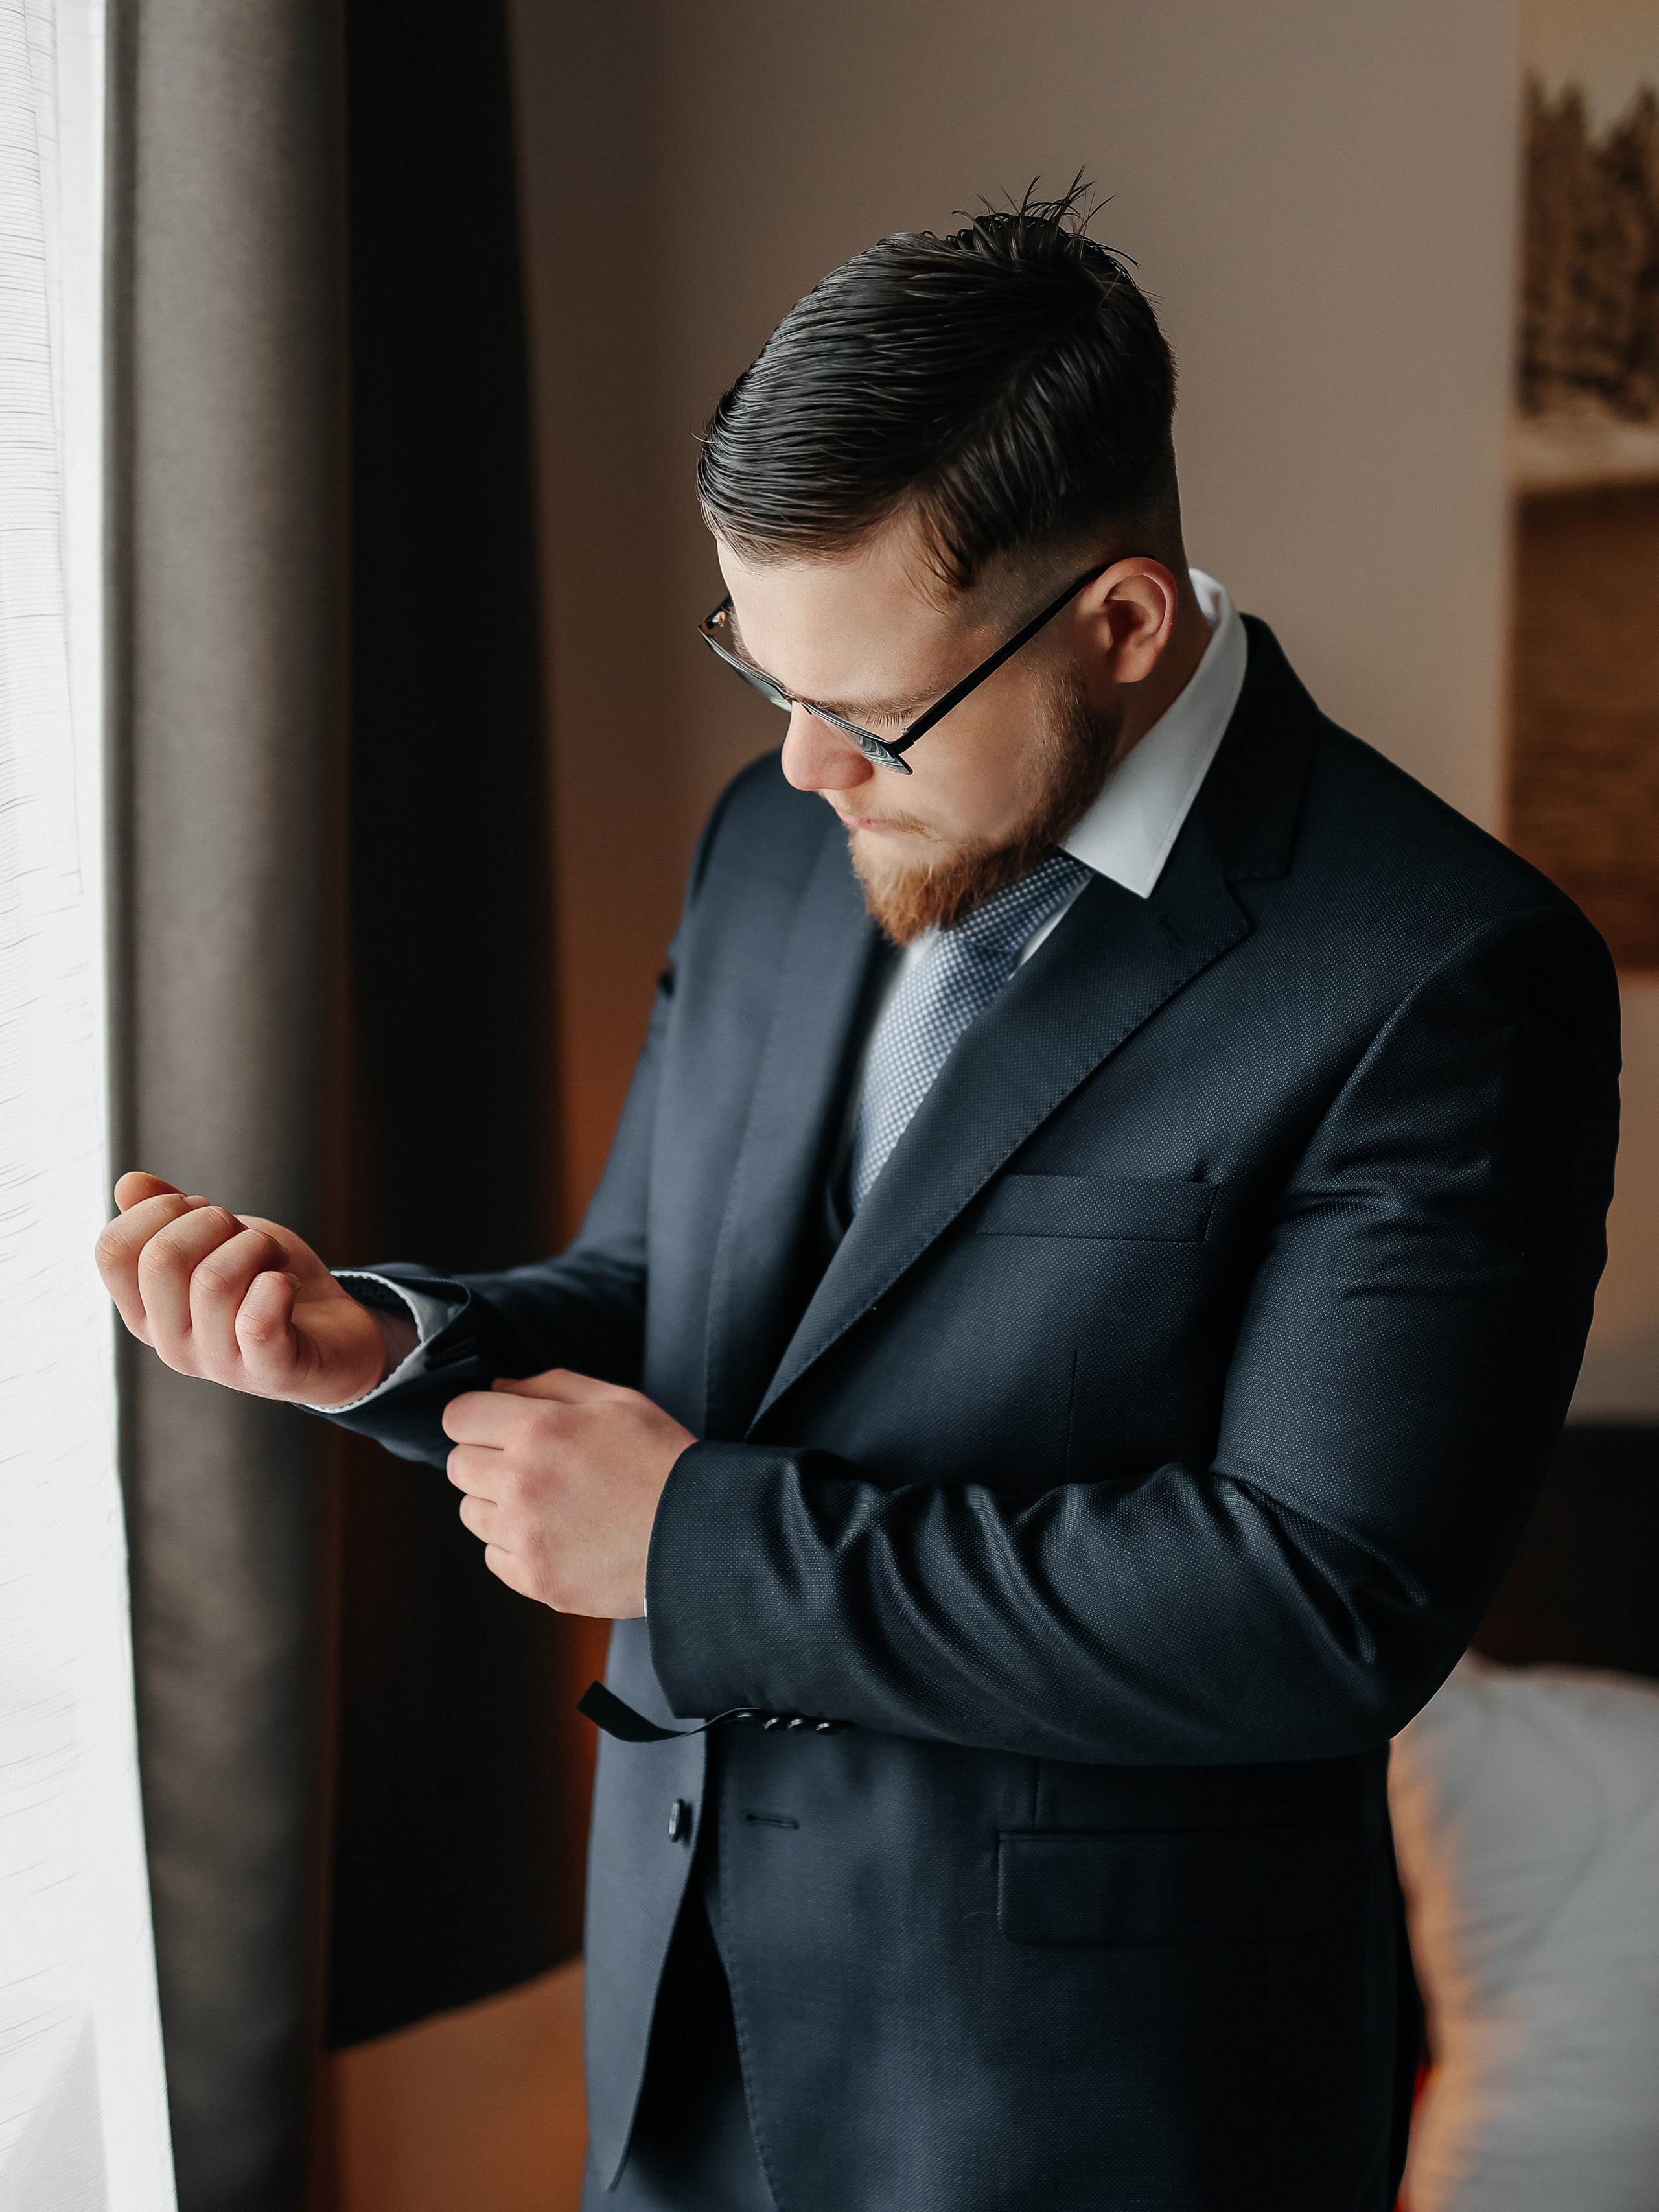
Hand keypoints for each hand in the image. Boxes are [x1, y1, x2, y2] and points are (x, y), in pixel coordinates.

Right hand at [94, 1170, 403, 1406]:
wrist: (337, 1338)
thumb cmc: (267, 1284)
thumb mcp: (218, 1241)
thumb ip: (171, 1216)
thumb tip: (128, 1183)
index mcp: (145, 1311)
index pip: (112, 1250)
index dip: (158, 1208)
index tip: (197, 1209)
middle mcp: (170, 1343)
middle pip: (162, 1258)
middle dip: (213, 1220)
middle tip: (243, 1234)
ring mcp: (217, 1364)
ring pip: (214, 1281)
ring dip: (256, 1247)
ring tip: (274, 1258)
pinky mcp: (270, 1372)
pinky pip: (257, 1321)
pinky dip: (278, 1285)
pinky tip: (288, 1284)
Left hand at [443, 1369, 695, 1616]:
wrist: (699, 1531)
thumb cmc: (661, 1459)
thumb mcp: (615, 1399)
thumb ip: (549, 1385)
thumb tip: (497, 1388)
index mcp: (538, 1430)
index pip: (457, 1417)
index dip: (477, 1417)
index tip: (497, 1425)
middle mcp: (521, 1483)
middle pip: (458, 1465)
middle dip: (486, 1459)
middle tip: (533, 1465)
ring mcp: (525, 1536)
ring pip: (471, 1513)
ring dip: (498, 1505)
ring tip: (551, 1503)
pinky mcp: (536, 1579)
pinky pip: (494, 1557)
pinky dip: (517, 1547)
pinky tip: (559, 1535)